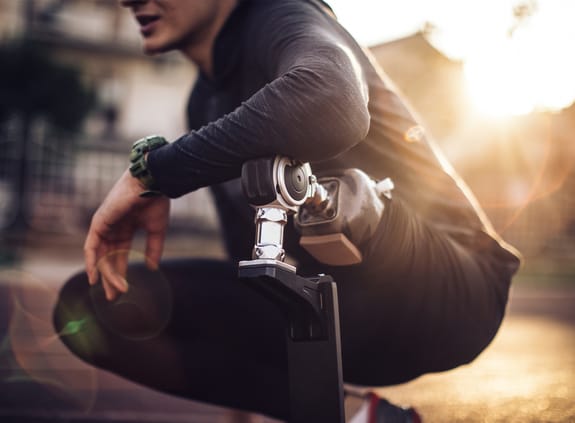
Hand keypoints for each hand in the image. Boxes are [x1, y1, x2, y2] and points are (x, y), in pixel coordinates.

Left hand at [84, 169, 169, 300]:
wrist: (152, 184)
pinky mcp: (99, 222)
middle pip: (108, 258)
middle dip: (110, 278)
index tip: (123, 290)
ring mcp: (104, 225)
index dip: (120, 273)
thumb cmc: (156, 202)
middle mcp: (112, 228)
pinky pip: (92, 246)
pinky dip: (91, 261)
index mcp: (125, 228)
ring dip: (105, 274)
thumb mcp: (157, 230)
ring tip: (112, 292)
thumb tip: (152, 268)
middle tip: (113, 297)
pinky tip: (94, 277)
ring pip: (101, 255)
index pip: (119, 255)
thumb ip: (153, 249)